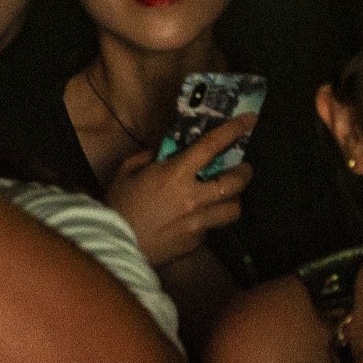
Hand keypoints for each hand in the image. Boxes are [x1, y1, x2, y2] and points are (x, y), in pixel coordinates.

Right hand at [102, 116, 255, 265]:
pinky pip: (211, 228)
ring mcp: (197, 223)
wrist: (113, 244)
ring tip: (225, 196)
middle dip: (244, 172)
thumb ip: (150, 156)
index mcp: (176, 174)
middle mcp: (193, 198)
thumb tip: (167, 150)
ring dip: (232, 199)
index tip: (250, 118)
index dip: (233, 130)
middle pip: (235, 183)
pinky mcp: (195, 242)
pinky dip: (208, 220)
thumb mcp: (129, 171)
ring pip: (233, 210)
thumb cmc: (120, 204)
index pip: (211, 146)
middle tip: (242, 168)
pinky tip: (195, 219)